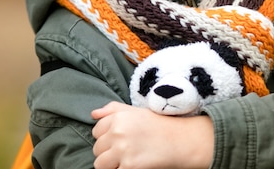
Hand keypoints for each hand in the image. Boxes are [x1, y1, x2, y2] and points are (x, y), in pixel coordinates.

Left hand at [91, 102, 213, 168]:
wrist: (181, 140)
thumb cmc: (158, 125)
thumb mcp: (136, 111)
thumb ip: (112, 110)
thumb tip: (93, 114)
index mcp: (118, 117)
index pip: (96, 131)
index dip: (106, 137)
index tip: (119, 140)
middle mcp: (118, 132)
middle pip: (97, 148)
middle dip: (108, 152)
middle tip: (125, 151)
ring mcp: (123, 150)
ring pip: (100, 164)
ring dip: (110, 165)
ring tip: (125, 161)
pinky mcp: (129, 166)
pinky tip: (131, 166)